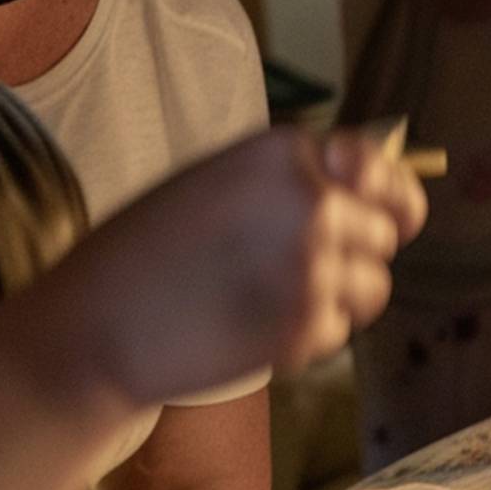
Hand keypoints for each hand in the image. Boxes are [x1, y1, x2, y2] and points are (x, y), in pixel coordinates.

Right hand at [71, 127, 427, 407]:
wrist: (98, 323)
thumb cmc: (145, 250)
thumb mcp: (219, 179)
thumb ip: (290, 178)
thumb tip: (362, 186)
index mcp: (285, 152)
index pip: (382, 169)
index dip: (392, 197)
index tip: (389, 216)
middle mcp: (311, 200)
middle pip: (384, 233)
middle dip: (354, 253)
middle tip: (298, 270)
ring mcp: (314, 266)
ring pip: (374, 286)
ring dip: (340, 297)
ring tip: (277, 300)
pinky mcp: (307, 326)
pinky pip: (341, 330)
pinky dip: (311, 337)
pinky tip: (257, 328)